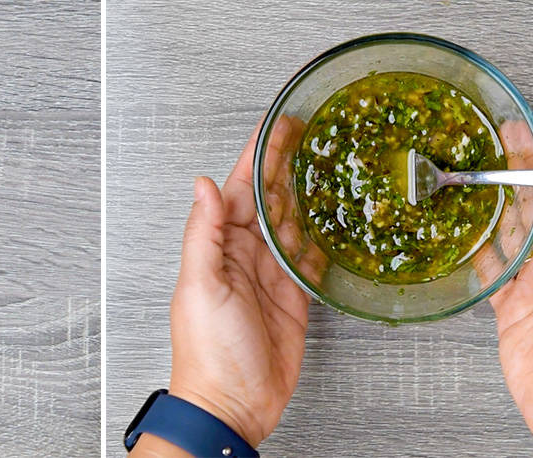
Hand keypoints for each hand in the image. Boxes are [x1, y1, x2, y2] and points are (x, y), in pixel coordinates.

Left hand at [133, 123, 322, 456]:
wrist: (231, 405)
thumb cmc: (208, 353)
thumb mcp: (200, 286)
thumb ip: (203, 233)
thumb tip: (202, 185)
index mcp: (219, 247)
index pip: (240, 189)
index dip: (258, 156)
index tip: (275, 126)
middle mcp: (244, 257)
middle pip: (269, 200)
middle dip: (288, 166)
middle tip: (311, 133)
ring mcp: (270, 277)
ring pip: (291, 225)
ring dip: (306, 196)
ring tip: (327, 165)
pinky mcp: (294, 299)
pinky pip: (309, 261)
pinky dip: (321, 238)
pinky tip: (333, 220)